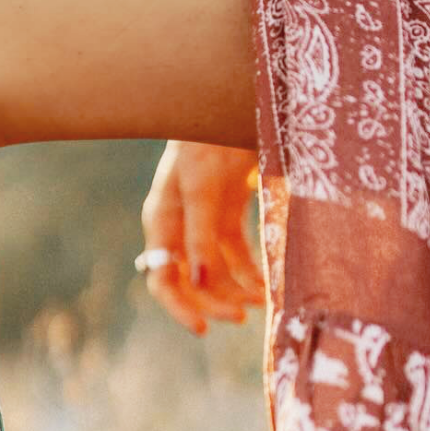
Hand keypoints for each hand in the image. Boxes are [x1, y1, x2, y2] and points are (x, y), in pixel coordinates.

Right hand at [139, 142, 264, 335]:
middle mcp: (179, 227)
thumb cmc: (207, 140)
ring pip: (217, 271)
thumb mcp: (202, 187)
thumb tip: (199, 283)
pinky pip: (237, 253)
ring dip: (237, 289)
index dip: (179, 307)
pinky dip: (251, 270)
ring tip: (263, 300)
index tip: (203, 328)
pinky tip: (267, 283)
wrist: (231, 102)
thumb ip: (201, 235)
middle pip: (191, 280)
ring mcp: (205, 221)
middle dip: (215, 301)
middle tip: (244, 315)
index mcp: (162, 222)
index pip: (162, 278)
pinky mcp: (229, 213)